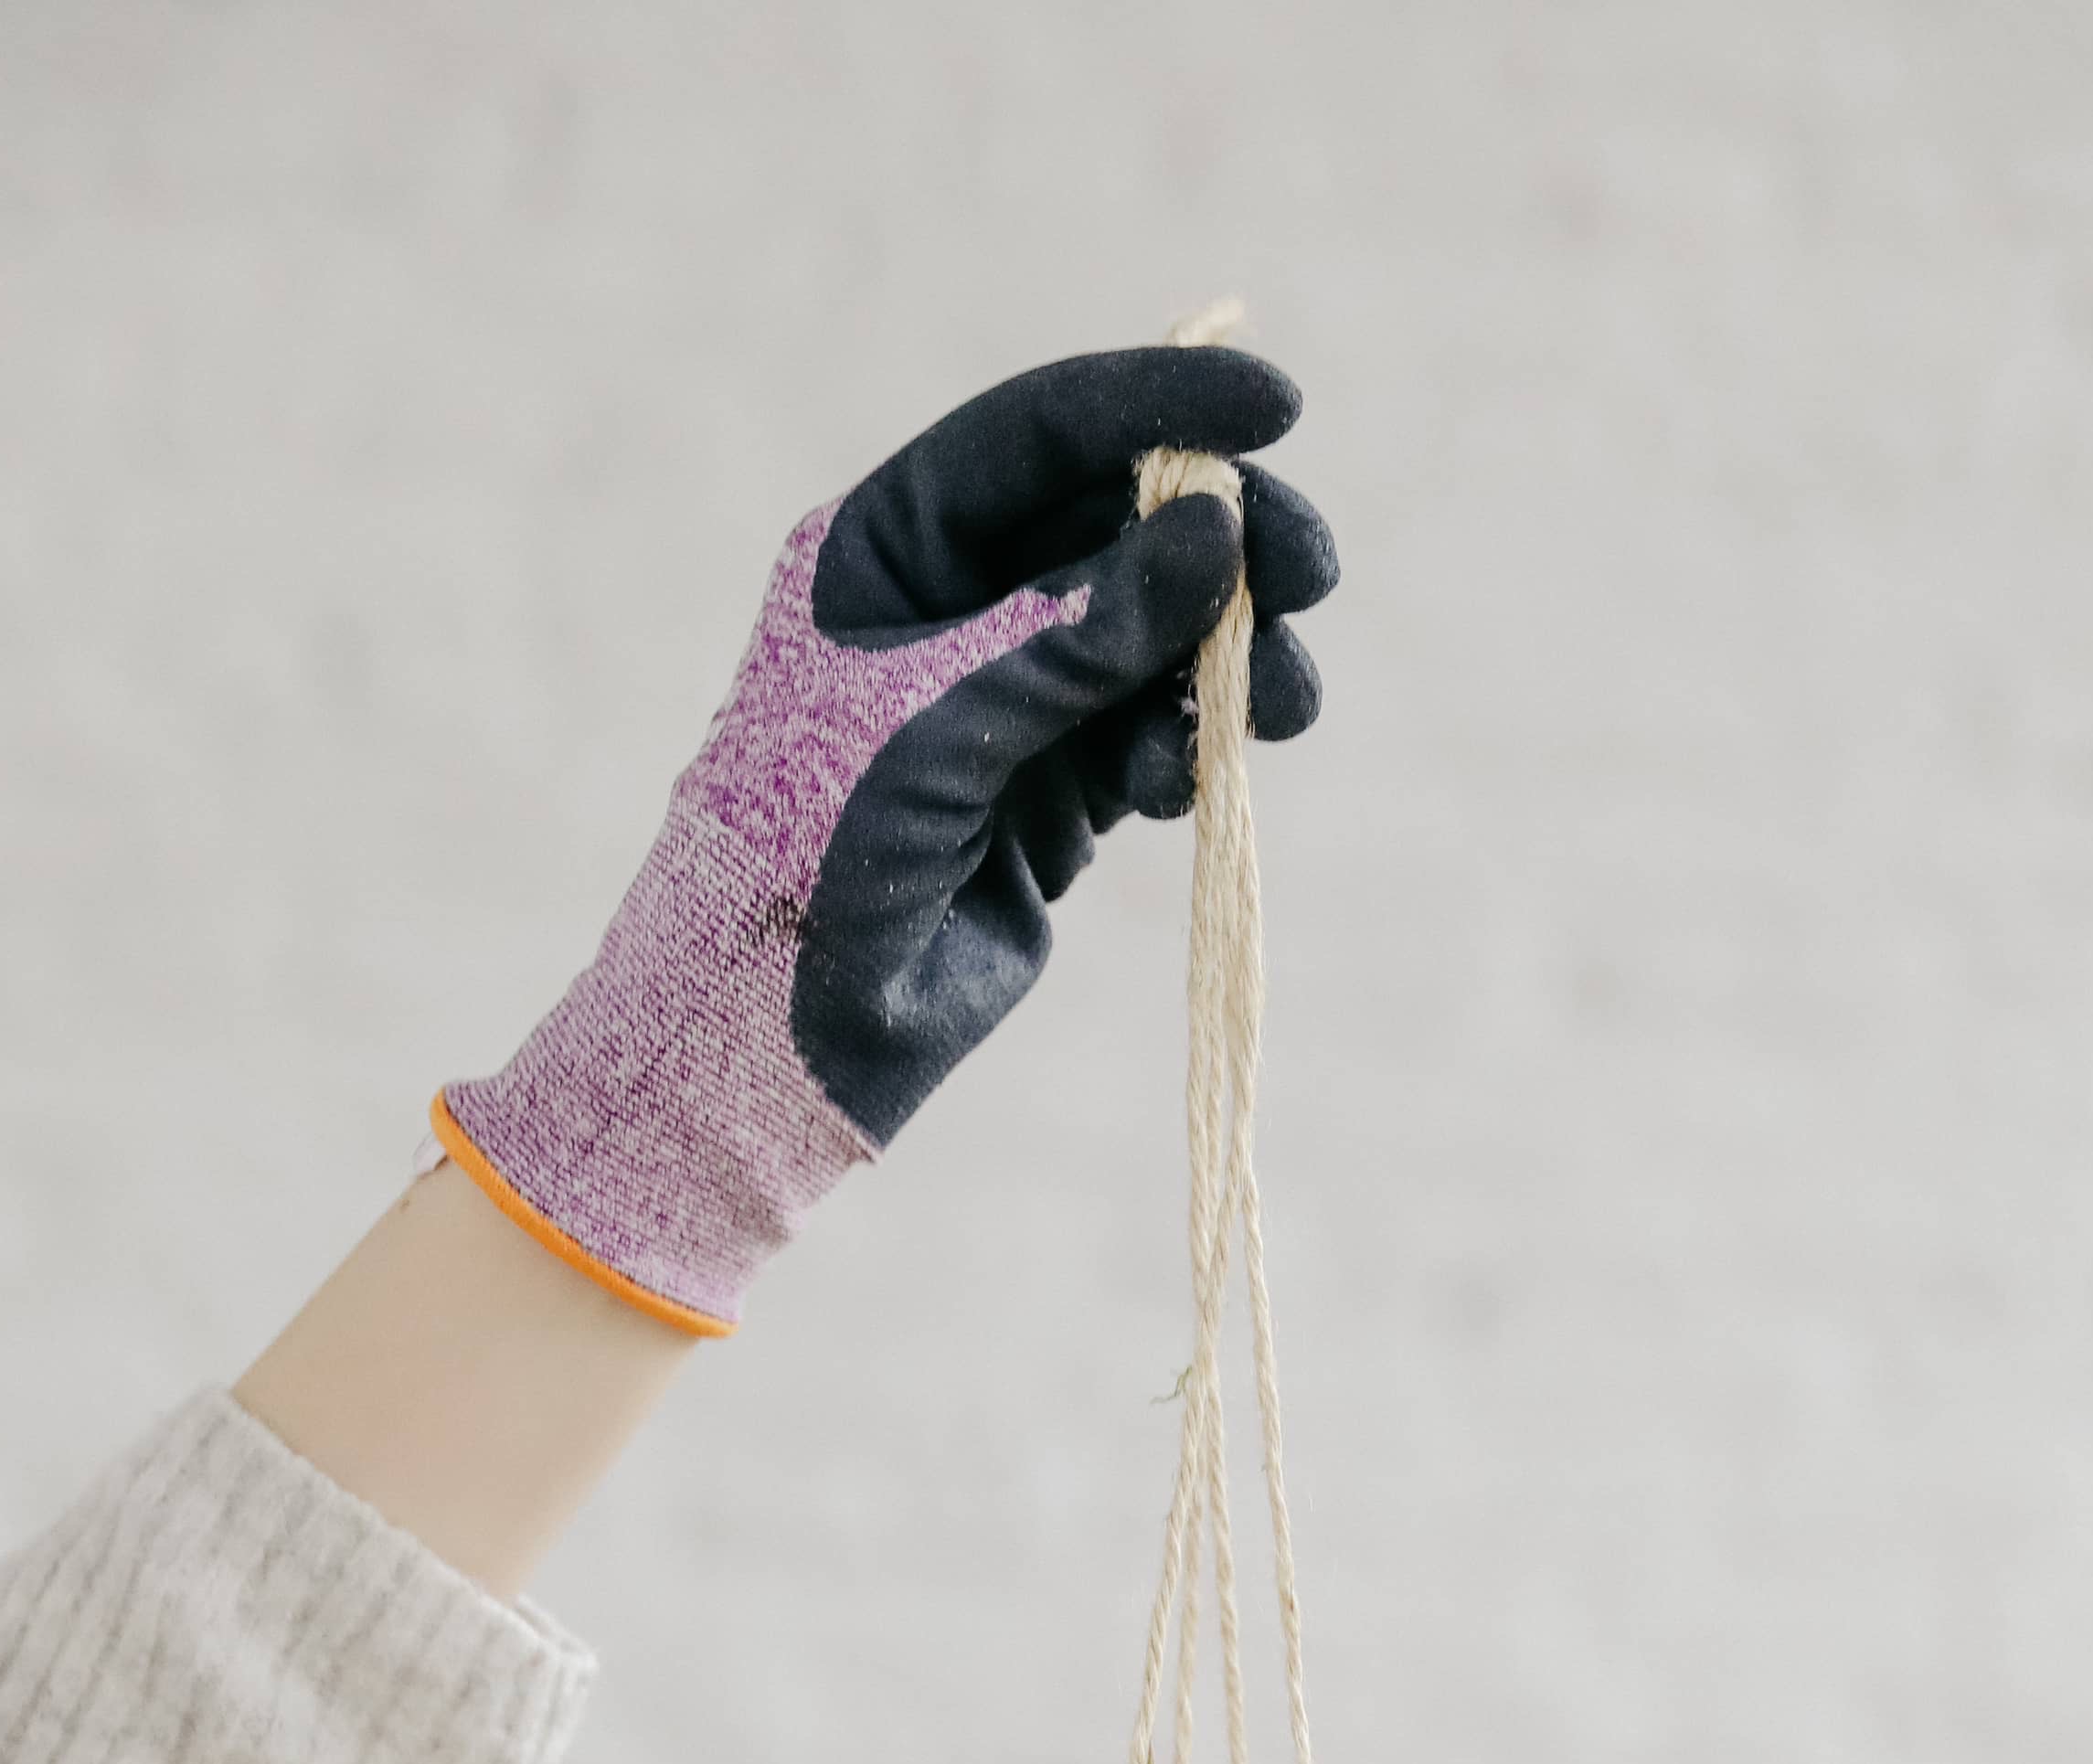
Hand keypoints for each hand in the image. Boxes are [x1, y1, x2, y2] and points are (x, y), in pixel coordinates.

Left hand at [435, 345, 1335, 1332]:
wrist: (777, 1027)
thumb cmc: (815, 845)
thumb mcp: (942, 719)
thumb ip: (1078, 628)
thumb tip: (1214, 532)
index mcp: (891, 542)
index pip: (1044, 435)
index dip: (1161, 407)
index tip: (1276, 410)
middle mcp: (955, 603)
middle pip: (1122, 528)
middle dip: (1226, 549)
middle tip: (1314, 576)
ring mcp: (1010, 698)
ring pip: (1154, 637)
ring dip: (1227, 661)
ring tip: (1281, 706)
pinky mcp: (1054, 793)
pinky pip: (1150, 735)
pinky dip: (1184, 748)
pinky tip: (1181, 785)